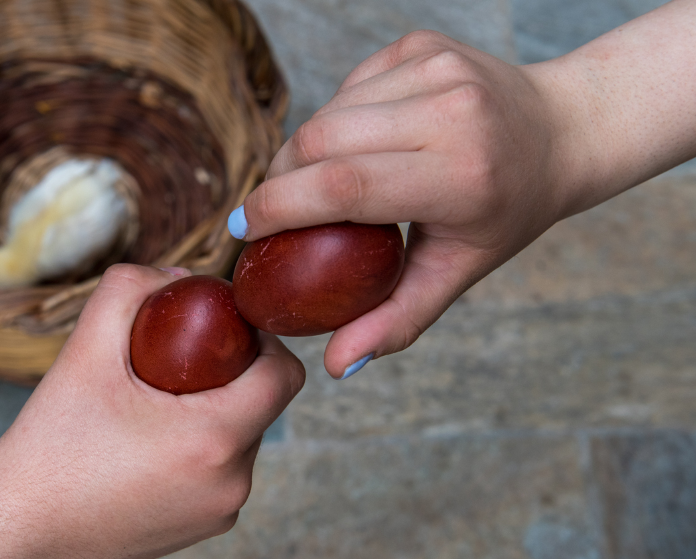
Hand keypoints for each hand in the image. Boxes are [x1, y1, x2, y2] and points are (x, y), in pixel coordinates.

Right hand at [0, 265, 304, 558]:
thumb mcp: (82, 354)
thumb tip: (175, 274)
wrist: (16, 533)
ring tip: (158, 401)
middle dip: (230, 371)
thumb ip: (128, 291)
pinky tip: (152, 440)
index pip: (285, 374)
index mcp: (215, 440)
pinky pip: (221, 470)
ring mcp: (222, 511)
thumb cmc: (48, 450)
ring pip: (243, 436)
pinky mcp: (205, 529)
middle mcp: (233, 483)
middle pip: (263, 402)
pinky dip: (200, 446)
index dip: (264, 339)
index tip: (223, 328)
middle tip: (177, 359)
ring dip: (215, 409)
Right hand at [232, 31, 569, 376]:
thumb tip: (336, 366)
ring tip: (320, 182)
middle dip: (280, 179)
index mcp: (462, 175)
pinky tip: (361, 144)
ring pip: (327, 111)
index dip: (278, 206)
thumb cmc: (507, 210)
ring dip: (305, 151)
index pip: (344, 186)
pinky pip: (347, 88)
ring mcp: (436, 66)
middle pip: (320, 140)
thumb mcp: (458, 271)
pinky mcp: (420, 43)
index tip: (245, 229)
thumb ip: (398, 320)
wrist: (560, 130)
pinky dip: (336, 121)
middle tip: (274, 212)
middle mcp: (451, 111)